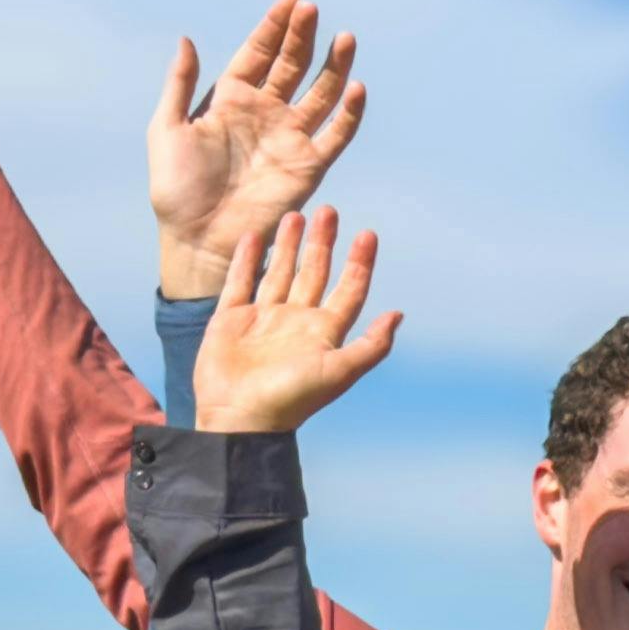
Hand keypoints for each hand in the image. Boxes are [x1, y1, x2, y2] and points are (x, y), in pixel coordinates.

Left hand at [148, 0, 369, 294]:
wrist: (199, 240)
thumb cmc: (176, 189)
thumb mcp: (168, 128)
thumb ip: (180, 84)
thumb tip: (186, 38)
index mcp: (231, 99)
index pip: (259, 52)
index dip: (275, 25)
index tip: (293, 0)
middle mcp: (265, 112)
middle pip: (292, 64)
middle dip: (303, 36)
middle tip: (313, 10)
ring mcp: (289, 137)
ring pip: (321, 92)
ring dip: (335, 66)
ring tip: (346, 38)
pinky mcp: (309, 165)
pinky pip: (336, 134)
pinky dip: (348, 112)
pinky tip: (356, 87)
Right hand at [197, 206, 405, 436]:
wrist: (240, 419)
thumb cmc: (292, 399)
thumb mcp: (340, 371)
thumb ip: (372, 344)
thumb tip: (399, 314)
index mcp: (323, 333)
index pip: (348, 290)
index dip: (359, 263)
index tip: (367, 234)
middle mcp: (295, 322)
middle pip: (314, 273)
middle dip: (322, 243)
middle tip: (329, 210)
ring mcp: (263, 319)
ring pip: (279, 272)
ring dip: (288, 244)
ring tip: (296, 214)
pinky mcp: (230, 320)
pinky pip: (239, 282)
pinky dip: (245, 259)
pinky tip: (253, 236)